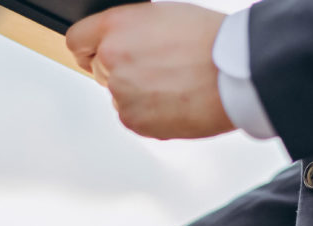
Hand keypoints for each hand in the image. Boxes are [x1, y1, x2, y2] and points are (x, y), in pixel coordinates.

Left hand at [66, 2, 233, 139]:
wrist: (235, 74)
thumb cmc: (211, 42)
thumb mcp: (163, 17)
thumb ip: (132, 32)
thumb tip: (123, 44)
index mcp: (117, 27)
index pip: (77, 40)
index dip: (87, 48)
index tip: (94, 55)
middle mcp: (112, 59)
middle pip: (99, 70)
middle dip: (120, 71)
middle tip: (154, 70)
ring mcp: (120, 93)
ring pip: (118, 95)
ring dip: (137, 94)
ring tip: (172, 86)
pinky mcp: (134, 121)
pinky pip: (133, 117)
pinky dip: (149, 114)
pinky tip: (174, 102)